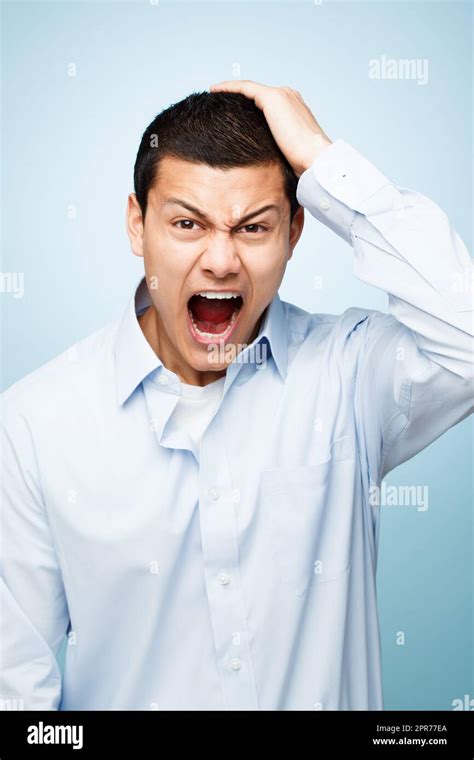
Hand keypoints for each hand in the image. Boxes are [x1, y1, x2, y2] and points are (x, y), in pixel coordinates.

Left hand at [209, 80, 331, 176]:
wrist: (314, 158)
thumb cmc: (304, 163)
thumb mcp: (287, 153)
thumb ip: (276, 149)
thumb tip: (261, 162)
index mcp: (294, 108)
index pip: (266, 104)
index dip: (248, 107)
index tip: (232, 113)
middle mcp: (288, 96)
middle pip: (256, 95)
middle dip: (237, 98)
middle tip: (218, 103)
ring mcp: (281, 95)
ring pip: (249, 89)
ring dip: (230, 90)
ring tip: (213, 94)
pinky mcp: (272, 97)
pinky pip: (244, 88)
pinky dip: (229, 87)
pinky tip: (214, 90)